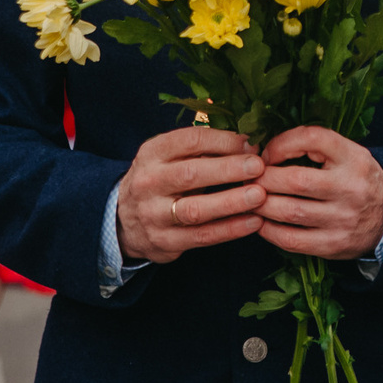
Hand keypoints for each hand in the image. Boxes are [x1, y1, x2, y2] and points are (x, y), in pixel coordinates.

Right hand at [117, 128, 267, 263]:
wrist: (123, 219)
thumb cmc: (160, 180)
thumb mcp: (169, 156)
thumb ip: (202, 149)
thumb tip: (248, 142)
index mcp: (152, 153)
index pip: (189, 141)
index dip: (222, 141)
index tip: (251, 144)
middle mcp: (149, 182)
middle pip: (190, 174)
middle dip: (228, 169)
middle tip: (259, 166)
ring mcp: (154, 214)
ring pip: (195, 209)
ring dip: (231, 202)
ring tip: (259, 195)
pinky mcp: (164, 241)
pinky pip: (201, 236)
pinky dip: (229, 230)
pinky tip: (253, 222)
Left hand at [256, 126, 382, 259]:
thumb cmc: (357, 179)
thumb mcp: (348, 153)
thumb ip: (315, 145)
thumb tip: (264, 148)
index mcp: (353, 158)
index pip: (312, 138)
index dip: (281, 143)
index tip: (267, 153)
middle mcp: (350, 188)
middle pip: (295, 180)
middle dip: (263, 178)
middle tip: (248, 178)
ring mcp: (342, 219)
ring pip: (289, 211)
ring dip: (261, 204)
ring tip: (250, 198)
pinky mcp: (333, 245)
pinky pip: (292, 239)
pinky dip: (269, 231)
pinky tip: (260, 222)